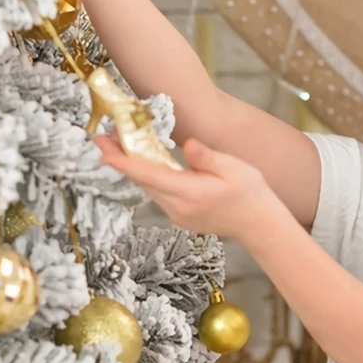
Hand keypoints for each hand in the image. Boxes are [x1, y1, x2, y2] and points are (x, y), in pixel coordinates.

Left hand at [96, 135, 285, 239]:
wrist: (259, 223)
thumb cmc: (250, 192)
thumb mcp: (234, 167)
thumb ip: (207, 157)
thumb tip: (187, 145)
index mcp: (190, 193)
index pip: (149, 176)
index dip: (124, 163)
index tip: (103, 151)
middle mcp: (179, 208)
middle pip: (144, 182)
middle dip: (123, 160)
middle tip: (105, 139)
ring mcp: (178, 216)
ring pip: (150, 189)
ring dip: (136, 170)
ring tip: (122, 146)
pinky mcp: (181, 218)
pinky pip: (160, 195)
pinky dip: (151, 179)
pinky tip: (150, 165)